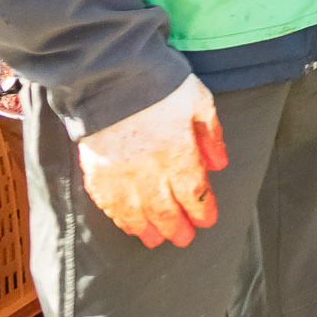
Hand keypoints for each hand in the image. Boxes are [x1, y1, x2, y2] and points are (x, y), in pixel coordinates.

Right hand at [77, 77, 227, 248]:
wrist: (113, 76)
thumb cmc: (161, 86)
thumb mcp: (200, 103)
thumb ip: (211, 135)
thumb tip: (220, 164)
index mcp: (179, 155)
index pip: (194, 193)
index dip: (202, 210)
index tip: (207, 220)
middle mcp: (150, 172)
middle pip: (166, 210)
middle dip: (177, 227)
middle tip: (183, 239)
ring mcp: (120, 175)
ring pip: (136, 213)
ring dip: (148, 229)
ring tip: (155, 240)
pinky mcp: (96, 172)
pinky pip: (108, 204)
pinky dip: (119, 218)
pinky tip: (127, 224)